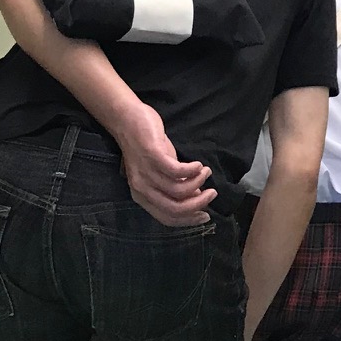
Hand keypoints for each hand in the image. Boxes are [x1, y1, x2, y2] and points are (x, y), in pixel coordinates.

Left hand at [116, 103, 216, 226]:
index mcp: (142, 196)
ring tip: (206, 172)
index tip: (206, 215)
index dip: (188, 220)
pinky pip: (176, 170)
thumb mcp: (160, 171)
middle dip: (198, 204)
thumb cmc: (147, 146)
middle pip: (174, 208)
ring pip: (178, 190)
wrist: (127, 120)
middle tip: (212, 193)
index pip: (167, 218)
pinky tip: (198, 164)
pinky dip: (192, 170)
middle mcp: (142, 189)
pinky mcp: (152, 155)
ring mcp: (146, 172)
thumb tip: (197, 197)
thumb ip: (176, 186)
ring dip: (198, 182)